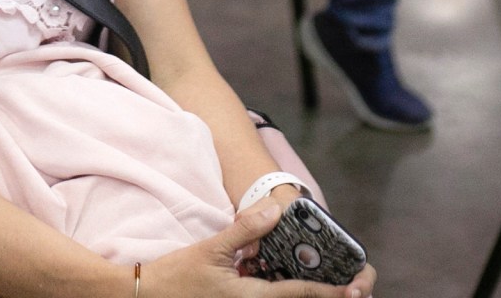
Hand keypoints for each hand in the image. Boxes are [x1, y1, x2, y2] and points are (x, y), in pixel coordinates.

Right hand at [140, 197, 371, 297]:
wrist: (146, 296)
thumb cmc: (177, 276)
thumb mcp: (211, 248)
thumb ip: (245, 229)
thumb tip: (274, 211)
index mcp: (251, 297)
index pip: (298, 293)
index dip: (328, 291)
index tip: (353, 288)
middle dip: (321, 292)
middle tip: (348, 283)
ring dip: (299, 288)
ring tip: (324, 276)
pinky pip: (265, 295)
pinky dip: (277, 285)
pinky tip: (275, 268)